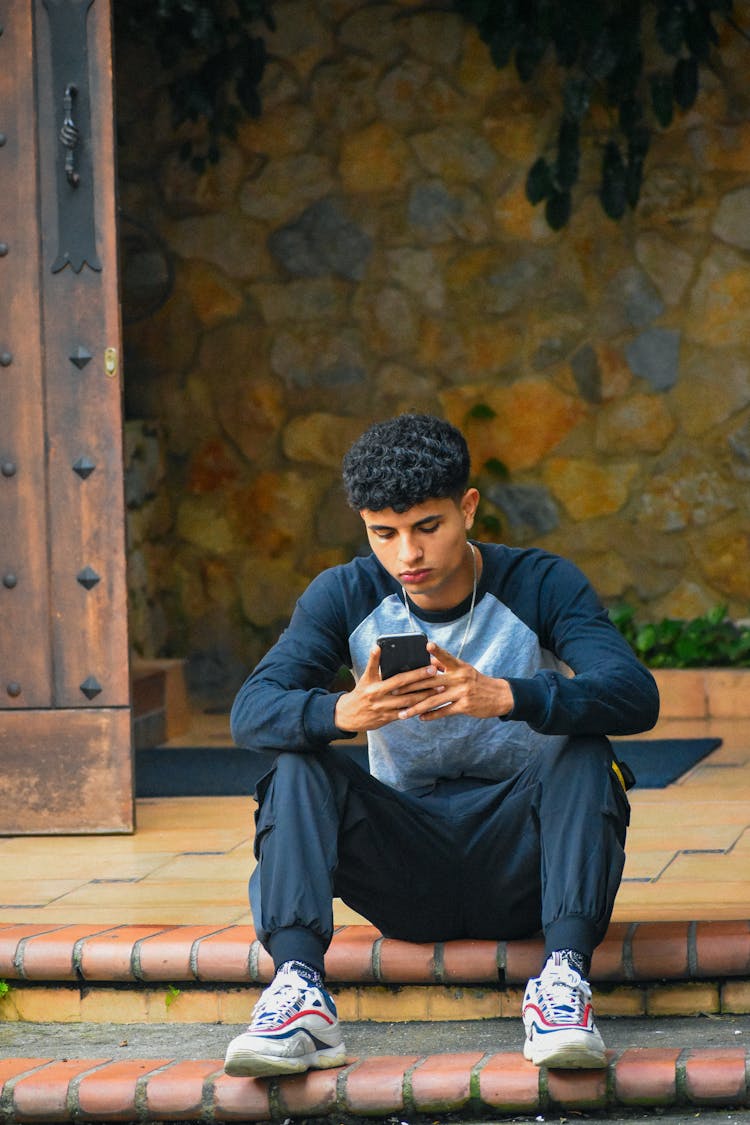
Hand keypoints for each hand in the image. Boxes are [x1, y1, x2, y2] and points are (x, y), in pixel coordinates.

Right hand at [334, 645, 446, 732]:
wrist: (348, 715)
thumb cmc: (360, 692)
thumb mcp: (365, 677)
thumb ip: (373, 663)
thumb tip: (377, 646)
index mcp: (377, 687)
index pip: (400, 679)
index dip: (416, 674)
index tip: (430, 668)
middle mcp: (382, 699)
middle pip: (408, 692)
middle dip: (425, 686)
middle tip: (440, 680)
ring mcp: (385, 711)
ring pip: (409, 705)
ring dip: (425, 699)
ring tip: (439, 692)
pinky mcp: (387, 720)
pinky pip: (405, 714)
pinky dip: (416, 710)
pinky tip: (428, 706)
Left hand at [395, 641, 514, 721]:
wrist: (499, 696)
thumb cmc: (476, 680)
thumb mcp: (464, 670)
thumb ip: (446, 666)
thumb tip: (427, 660)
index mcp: (459, 666)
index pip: (446, 657)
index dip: (437, 651)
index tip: (427, 644)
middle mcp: (460, 678)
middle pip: (431, 681)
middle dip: (410, 687)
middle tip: (394, 691)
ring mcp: (462, 692)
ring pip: (434, 700)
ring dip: (416, 707)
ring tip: (403, 713)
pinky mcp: (465, 706)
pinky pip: (444, 711)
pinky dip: (431, 715)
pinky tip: (420, 718)